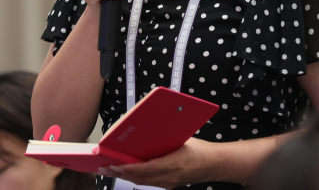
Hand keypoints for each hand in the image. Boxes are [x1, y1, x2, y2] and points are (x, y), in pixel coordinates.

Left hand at [97, 138, 217, 187]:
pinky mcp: (169, 184)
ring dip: (126, 176)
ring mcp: (170, 183)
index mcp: (174, 163)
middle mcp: (170, 176)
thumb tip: (142, 133)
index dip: (128, 168)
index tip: (114, 165)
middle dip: (120, 174)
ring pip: (143, 182)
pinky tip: (126, 172)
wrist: (214, 164)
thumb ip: (163, 141)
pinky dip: (136, 177)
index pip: (146, 169)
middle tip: (104, 167)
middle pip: (140, 178)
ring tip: (110, 170)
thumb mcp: (181, 140)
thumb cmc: (198, 149)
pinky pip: (149, 182)